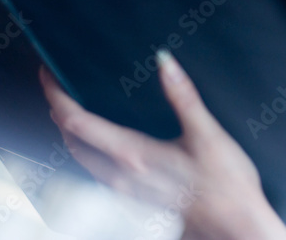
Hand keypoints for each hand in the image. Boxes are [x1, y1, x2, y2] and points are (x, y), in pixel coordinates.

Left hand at [40, 50, 285, 239]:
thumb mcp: (207, 134)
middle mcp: (122, 174)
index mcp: (133, 155)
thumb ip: (183, 96)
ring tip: (72, 105)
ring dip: (70, 131)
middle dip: (57, 110)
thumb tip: (164, 61)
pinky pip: (97, 169)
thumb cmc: (226, 185)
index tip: (48, 73)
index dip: (56, 95)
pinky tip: (102, 138)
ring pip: (82, 158)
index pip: (77, 123)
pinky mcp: (137, 195)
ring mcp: (127, 189)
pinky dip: (88, 147)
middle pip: (71, 141)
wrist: (237, 227)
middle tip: (55, 83)